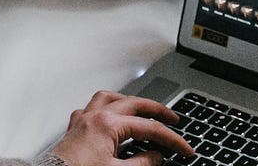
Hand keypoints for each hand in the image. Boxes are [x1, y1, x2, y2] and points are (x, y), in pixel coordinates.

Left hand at [51, 90, 194, 165]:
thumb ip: (142, 163)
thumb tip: (156, 157)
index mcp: (108, 125)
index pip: (150, 128)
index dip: (171, 140)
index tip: (183, 149)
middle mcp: (95, 116)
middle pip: (134, 104)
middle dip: (157, 111)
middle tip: (172, 120)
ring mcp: (83, 120)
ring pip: (109, 98)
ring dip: (128, 102)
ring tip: (141, 109)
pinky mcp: (74, 129)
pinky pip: (90, 109)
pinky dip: (103, 109)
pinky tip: (108, 116)